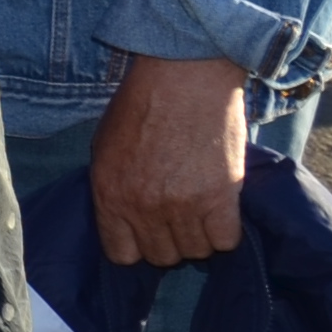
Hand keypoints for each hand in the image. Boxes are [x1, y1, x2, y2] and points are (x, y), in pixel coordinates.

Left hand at [90, 50, 251, 265]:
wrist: (185, 75)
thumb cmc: (142, 103)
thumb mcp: (105, 147)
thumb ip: (113, 187)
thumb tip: (123, 218)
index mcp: (109, 194)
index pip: (121, 254)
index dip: (137, 245)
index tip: (148, 232)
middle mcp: (142, 207)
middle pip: (162, 256)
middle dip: (170, 240)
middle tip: (179, 216)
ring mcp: (181, 206)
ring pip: (196, 252)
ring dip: (200, 236)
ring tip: (201, 210)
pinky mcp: (220, 198)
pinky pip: (226, 241)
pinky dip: (226, 231)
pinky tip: (222, 210)